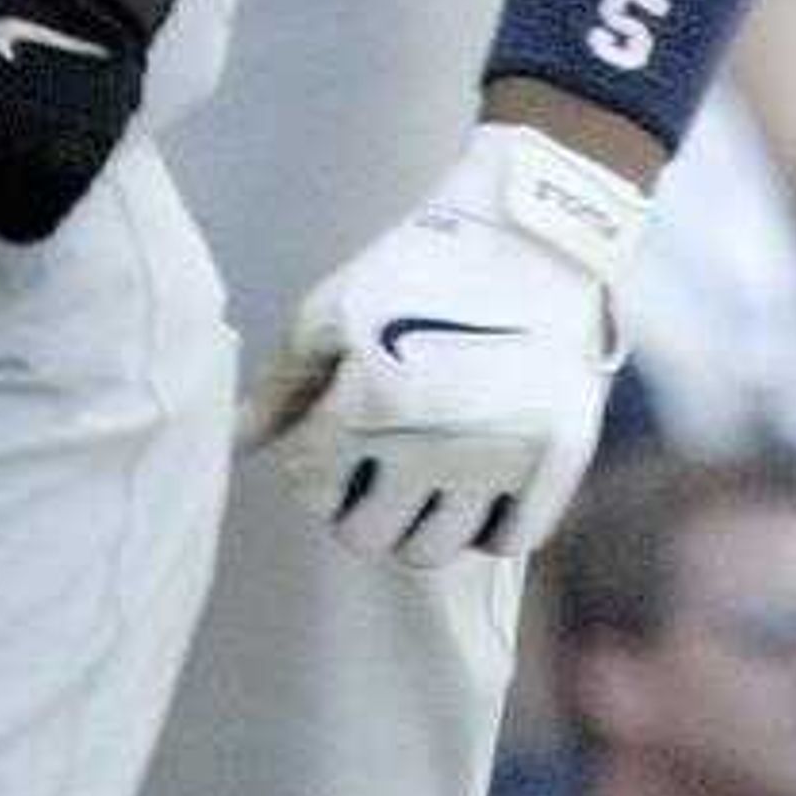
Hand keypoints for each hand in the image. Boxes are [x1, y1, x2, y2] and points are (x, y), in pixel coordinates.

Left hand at [242, 119, 644, 562]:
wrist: (527, 242)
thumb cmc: (415, 272)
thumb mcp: (332, 313)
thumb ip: (281, 387)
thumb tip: (238, 441)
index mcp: (368, 407)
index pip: (312, 490)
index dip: (307, 471)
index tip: (322, 446)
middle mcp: (435, 446)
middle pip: (369, 539)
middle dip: (353, 510)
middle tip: (364, 475)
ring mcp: (500, 462)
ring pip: (434, 553)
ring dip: (412, 526)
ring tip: (412, 483)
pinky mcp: (557, 465)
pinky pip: (508, 542)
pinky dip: (481, 526)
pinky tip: (467, 484)